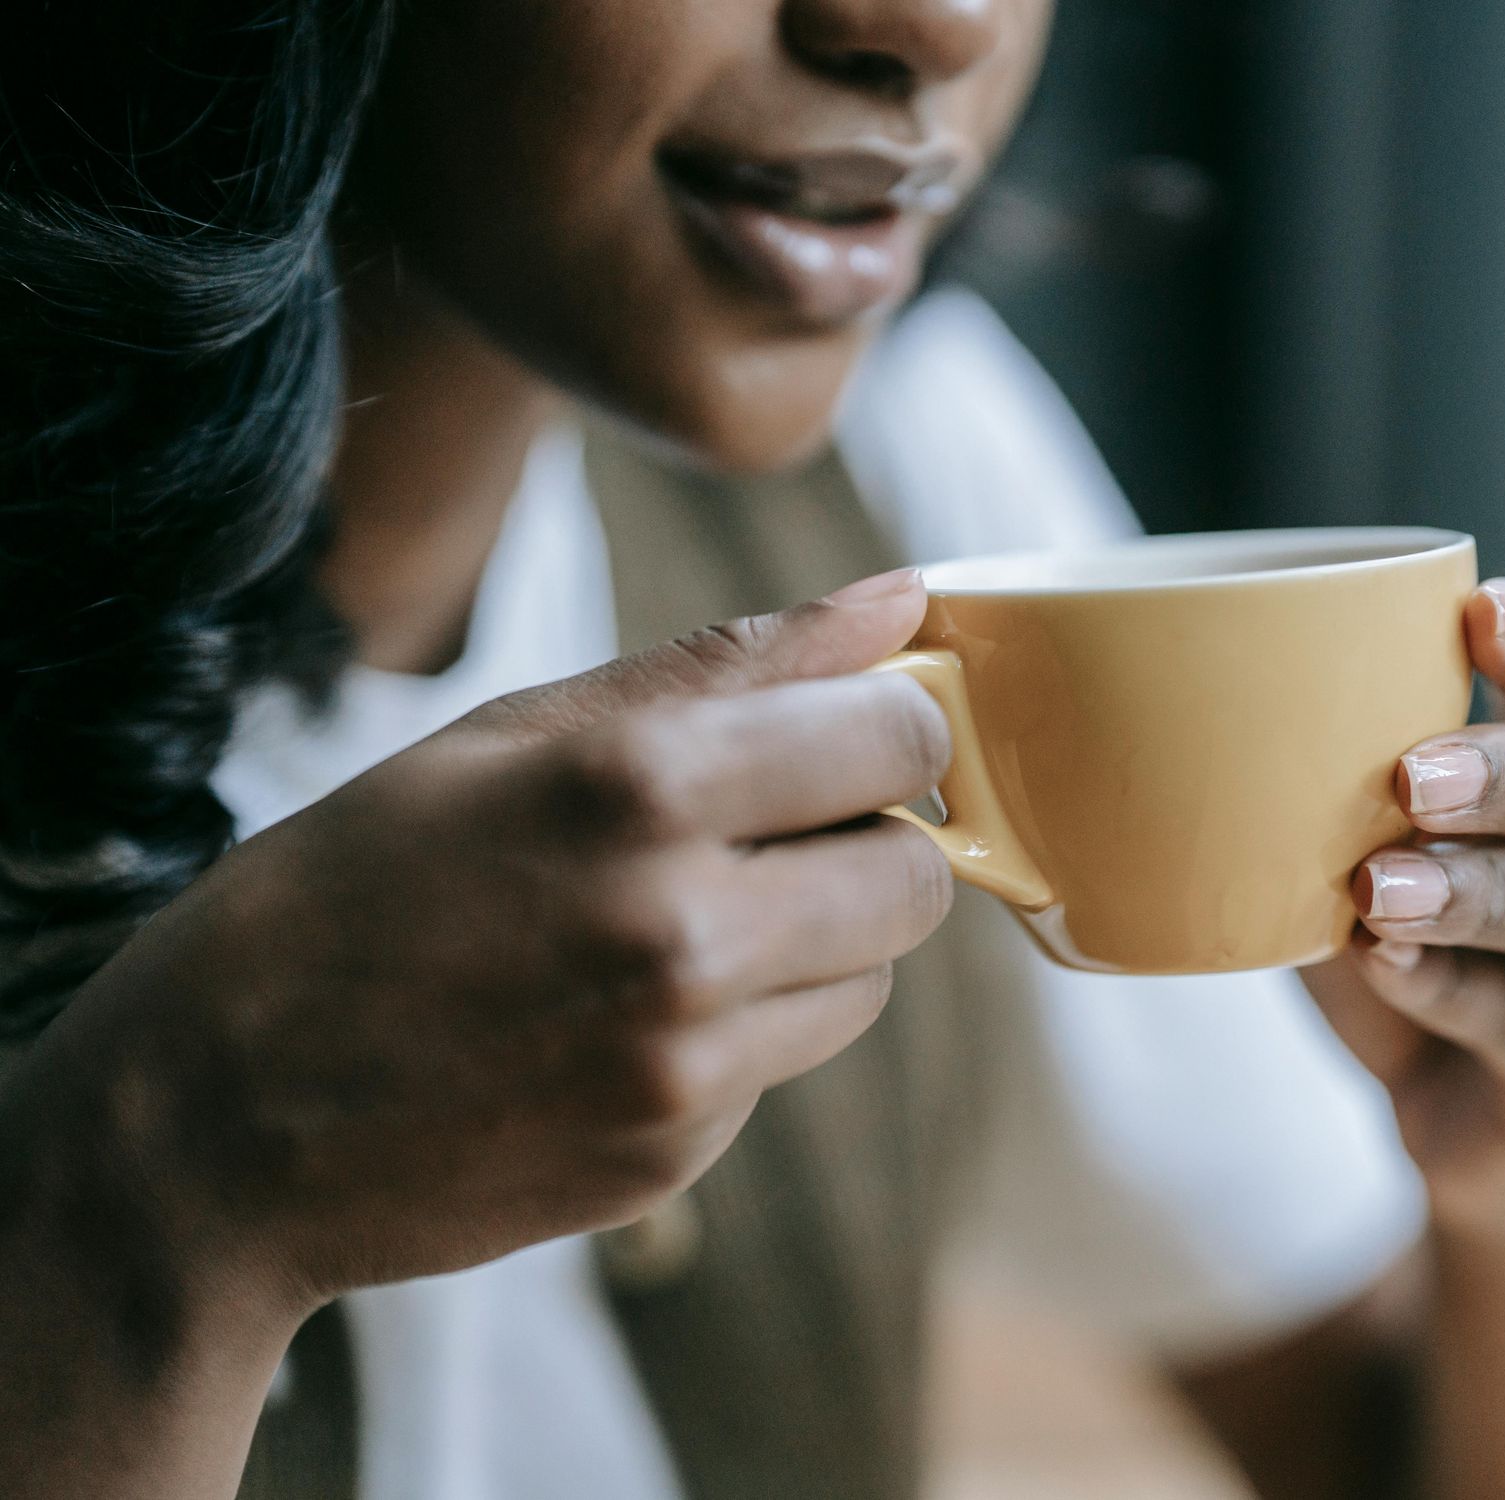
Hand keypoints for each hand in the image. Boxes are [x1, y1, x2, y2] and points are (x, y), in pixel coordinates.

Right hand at [17, 570, 951, 1326]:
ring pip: (871, 977)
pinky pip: (787, 1062)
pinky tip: (626, 1013)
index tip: (848, 733)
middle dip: (870, 840)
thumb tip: (899, 599)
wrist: (216, 1118)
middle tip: (771, 831)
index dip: (889, 725)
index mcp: (638, 786)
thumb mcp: (514, 732)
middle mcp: (682, 931)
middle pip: (916, 875)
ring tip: (684, 921)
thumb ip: (729, 663)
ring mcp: (684, 1062)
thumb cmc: (355, 886)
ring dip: (820, 939)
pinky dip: (745, 1027)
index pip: (898, 734)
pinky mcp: (677, 1154)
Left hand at [1301, 581, 1504, 1236]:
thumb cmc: (1416, 931)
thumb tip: (1230, 698)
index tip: (1480, 608)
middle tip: (1413, 775)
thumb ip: (1353, 770)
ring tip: (1380, 888)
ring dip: (1485, 889)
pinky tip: (1386, 965)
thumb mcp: (1379, 836)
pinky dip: (1451, 991)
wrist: (1460, 1112)